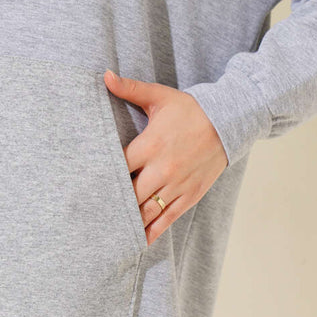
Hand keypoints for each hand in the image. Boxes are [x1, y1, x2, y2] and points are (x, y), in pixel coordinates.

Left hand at [104, 70, 227, 246]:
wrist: (230, 121)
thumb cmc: (191, 110)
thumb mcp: (160, 97)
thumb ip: (130, 89)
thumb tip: (104, 76)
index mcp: (150, 145)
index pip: (119, 167)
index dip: (102, 177)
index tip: (85, 186)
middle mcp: (162, 169)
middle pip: (129, 194)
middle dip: (112, 203)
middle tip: (92, 214)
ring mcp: (177, 185)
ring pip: (147, 211)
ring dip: (129, 222)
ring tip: (110, 232)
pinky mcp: (189, 195)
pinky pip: (167, 218)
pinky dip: (152, 231)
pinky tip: (138, 241)